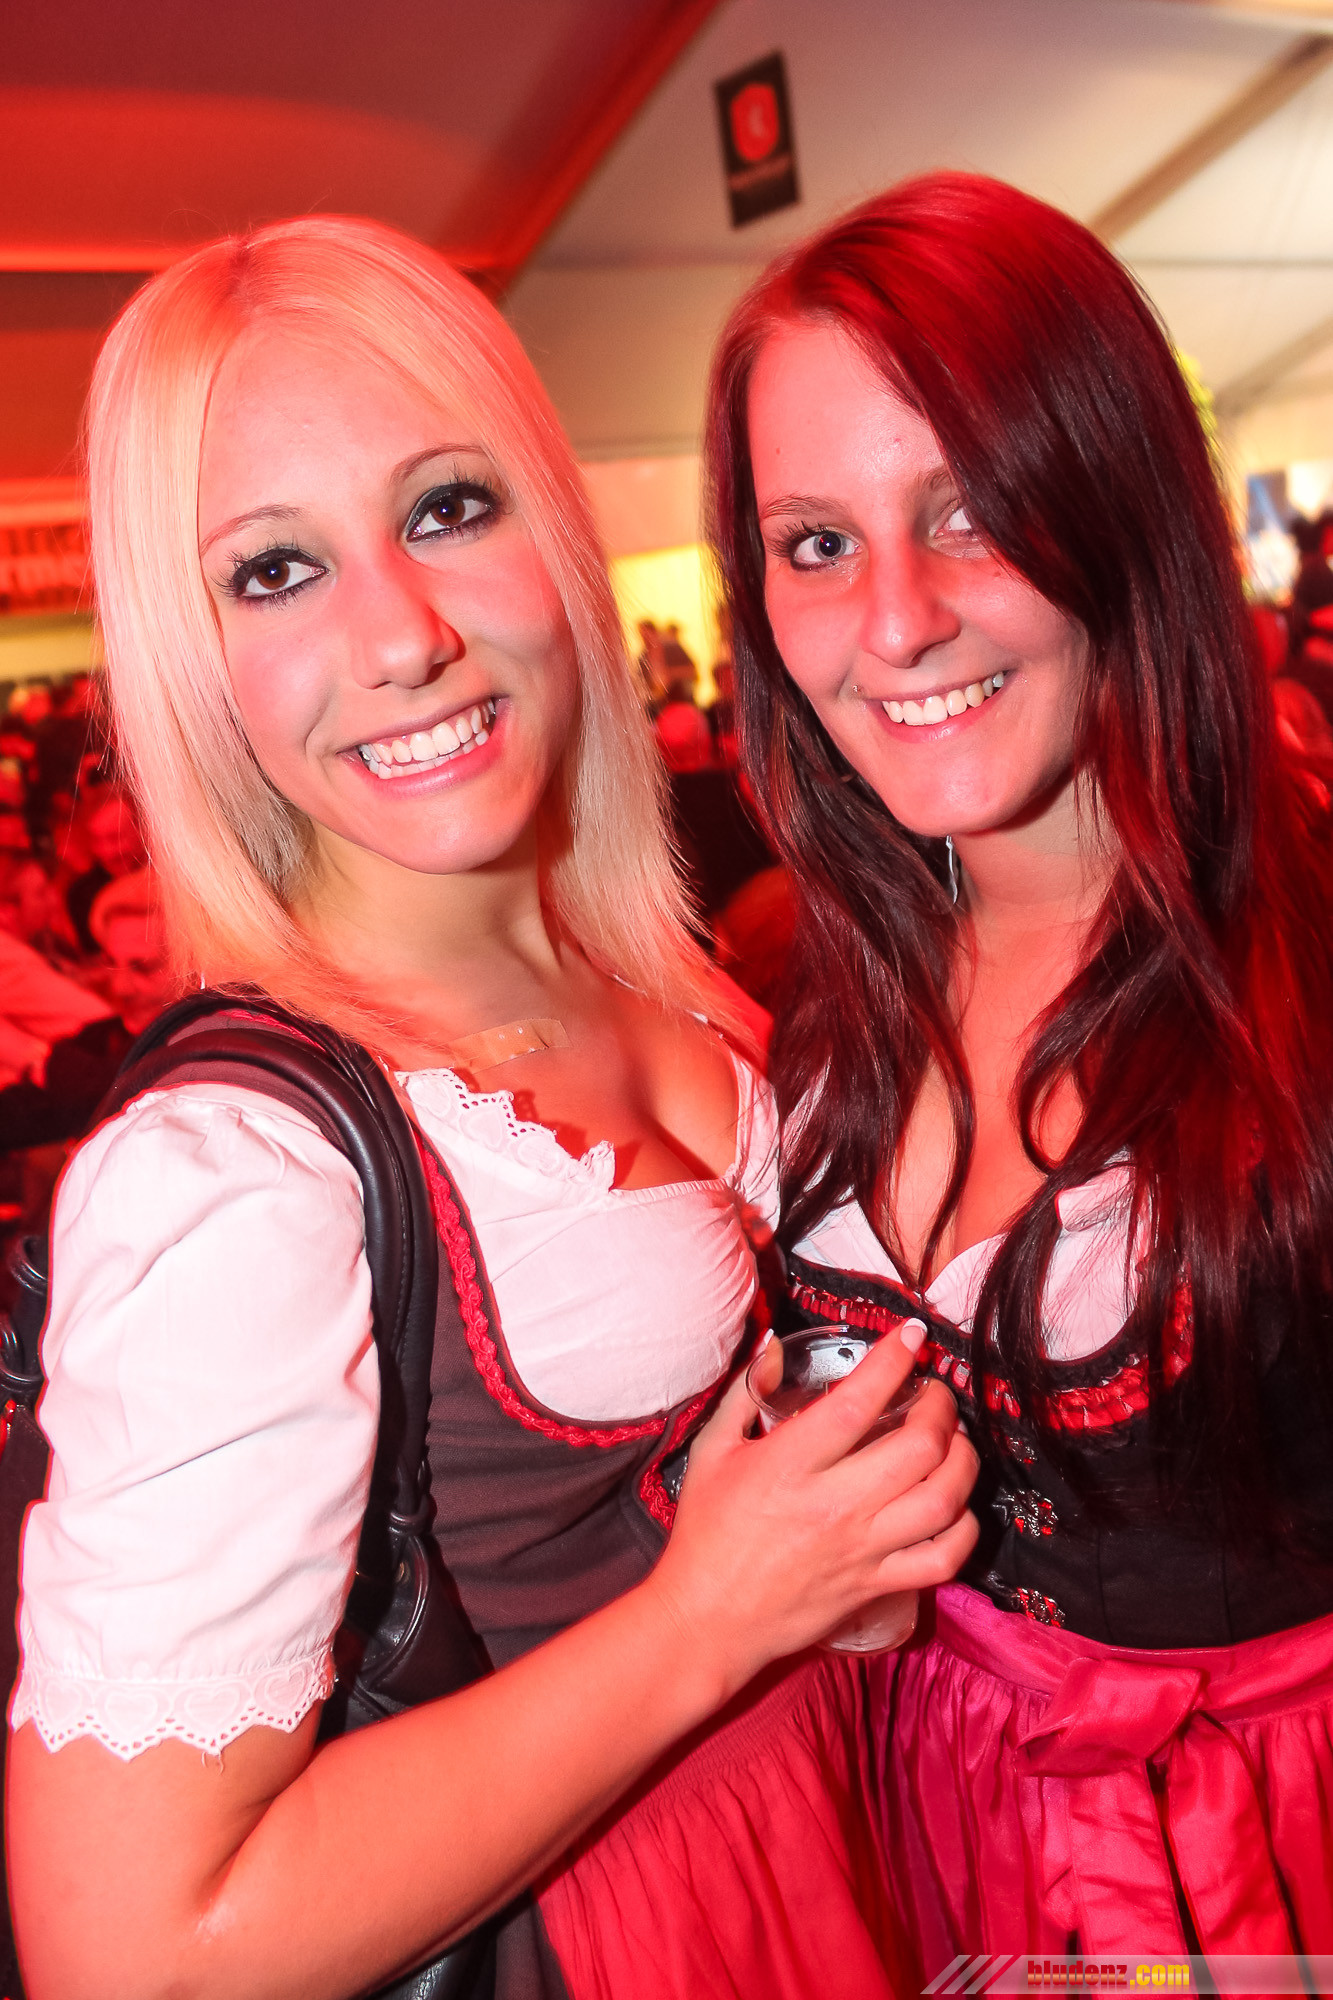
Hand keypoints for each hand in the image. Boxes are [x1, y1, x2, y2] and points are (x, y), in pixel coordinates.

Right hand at [648, 1325, 978, 1691]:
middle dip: (940, 1408)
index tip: (911, 1335)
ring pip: (942, 1500)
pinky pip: (943, 1558)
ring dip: (961, 1459)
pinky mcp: (876, 1585)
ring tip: (953, 1440)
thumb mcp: (711, 1452)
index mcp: (789, 1466)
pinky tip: (955, 1504)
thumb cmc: (705, 1533)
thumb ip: (744, 1393)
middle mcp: (833, 1506)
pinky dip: (964, 1528)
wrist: (707, 1621)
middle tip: (933, 1394)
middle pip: (917, 1448)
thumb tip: (773, 1346)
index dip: (893, 1362)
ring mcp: (861, 1549)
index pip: (857, 1403)